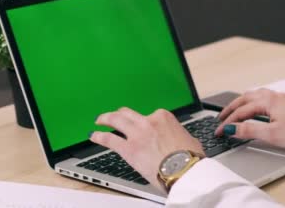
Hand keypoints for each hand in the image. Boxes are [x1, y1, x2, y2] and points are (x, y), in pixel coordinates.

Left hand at [89, 107, 203, 190]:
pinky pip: (109, 139)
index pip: (150, 115)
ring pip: (116, 120)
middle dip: (120, 114)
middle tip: (114, 117)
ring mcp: (137, 134)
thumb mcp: (189, 140)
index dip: (145, 122)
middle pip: (128, 113)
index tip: (142, 127)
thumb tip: (181, 140)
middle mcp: (148, 122)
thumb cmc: (190, 159)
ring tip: (99, 120)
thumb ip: (179, 135)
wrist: (185, 171)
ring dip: (105, 118)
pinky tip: (93, 136)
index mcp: (164, 117)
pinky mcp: (128, 149)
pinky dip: (99, 136)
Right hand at [215, 88, 284, 148]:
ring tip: (234, 110)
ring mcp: (281, 98)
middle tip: (220, 118)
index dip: (227, 121)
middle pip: (244, 98)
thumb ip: (249, 130)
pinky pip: (263, 97)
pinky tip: (256, 108)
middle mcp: (273, 96)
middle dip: (231, 108)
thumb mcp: (271, 134)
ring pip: (254, 95)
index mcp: (267, 101)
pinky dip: (252, 102)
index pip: (240, 110)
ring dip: (241, 102)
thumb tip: (231, 129)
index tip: (219, 131)